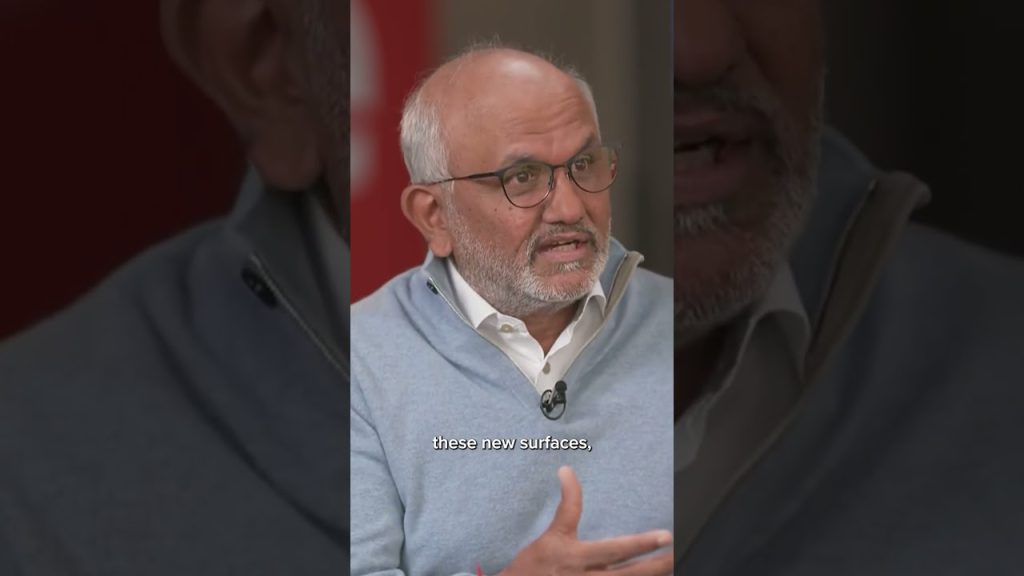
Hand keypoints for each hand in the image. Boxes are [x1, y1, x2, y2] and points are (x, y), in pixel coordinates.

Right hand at [497, 466, 672, 575]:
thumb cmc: (534, 565)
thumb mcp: (552, 533)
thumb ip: (567, 504)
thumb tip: (567, 470)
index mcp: (577, 557)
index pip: (615, 549)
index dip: (642, 543)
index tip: (666, 535)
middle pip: (630, 573)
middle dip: (657, 564)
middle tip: (679, 553)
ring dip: (651, 575)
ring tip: (674, 565)